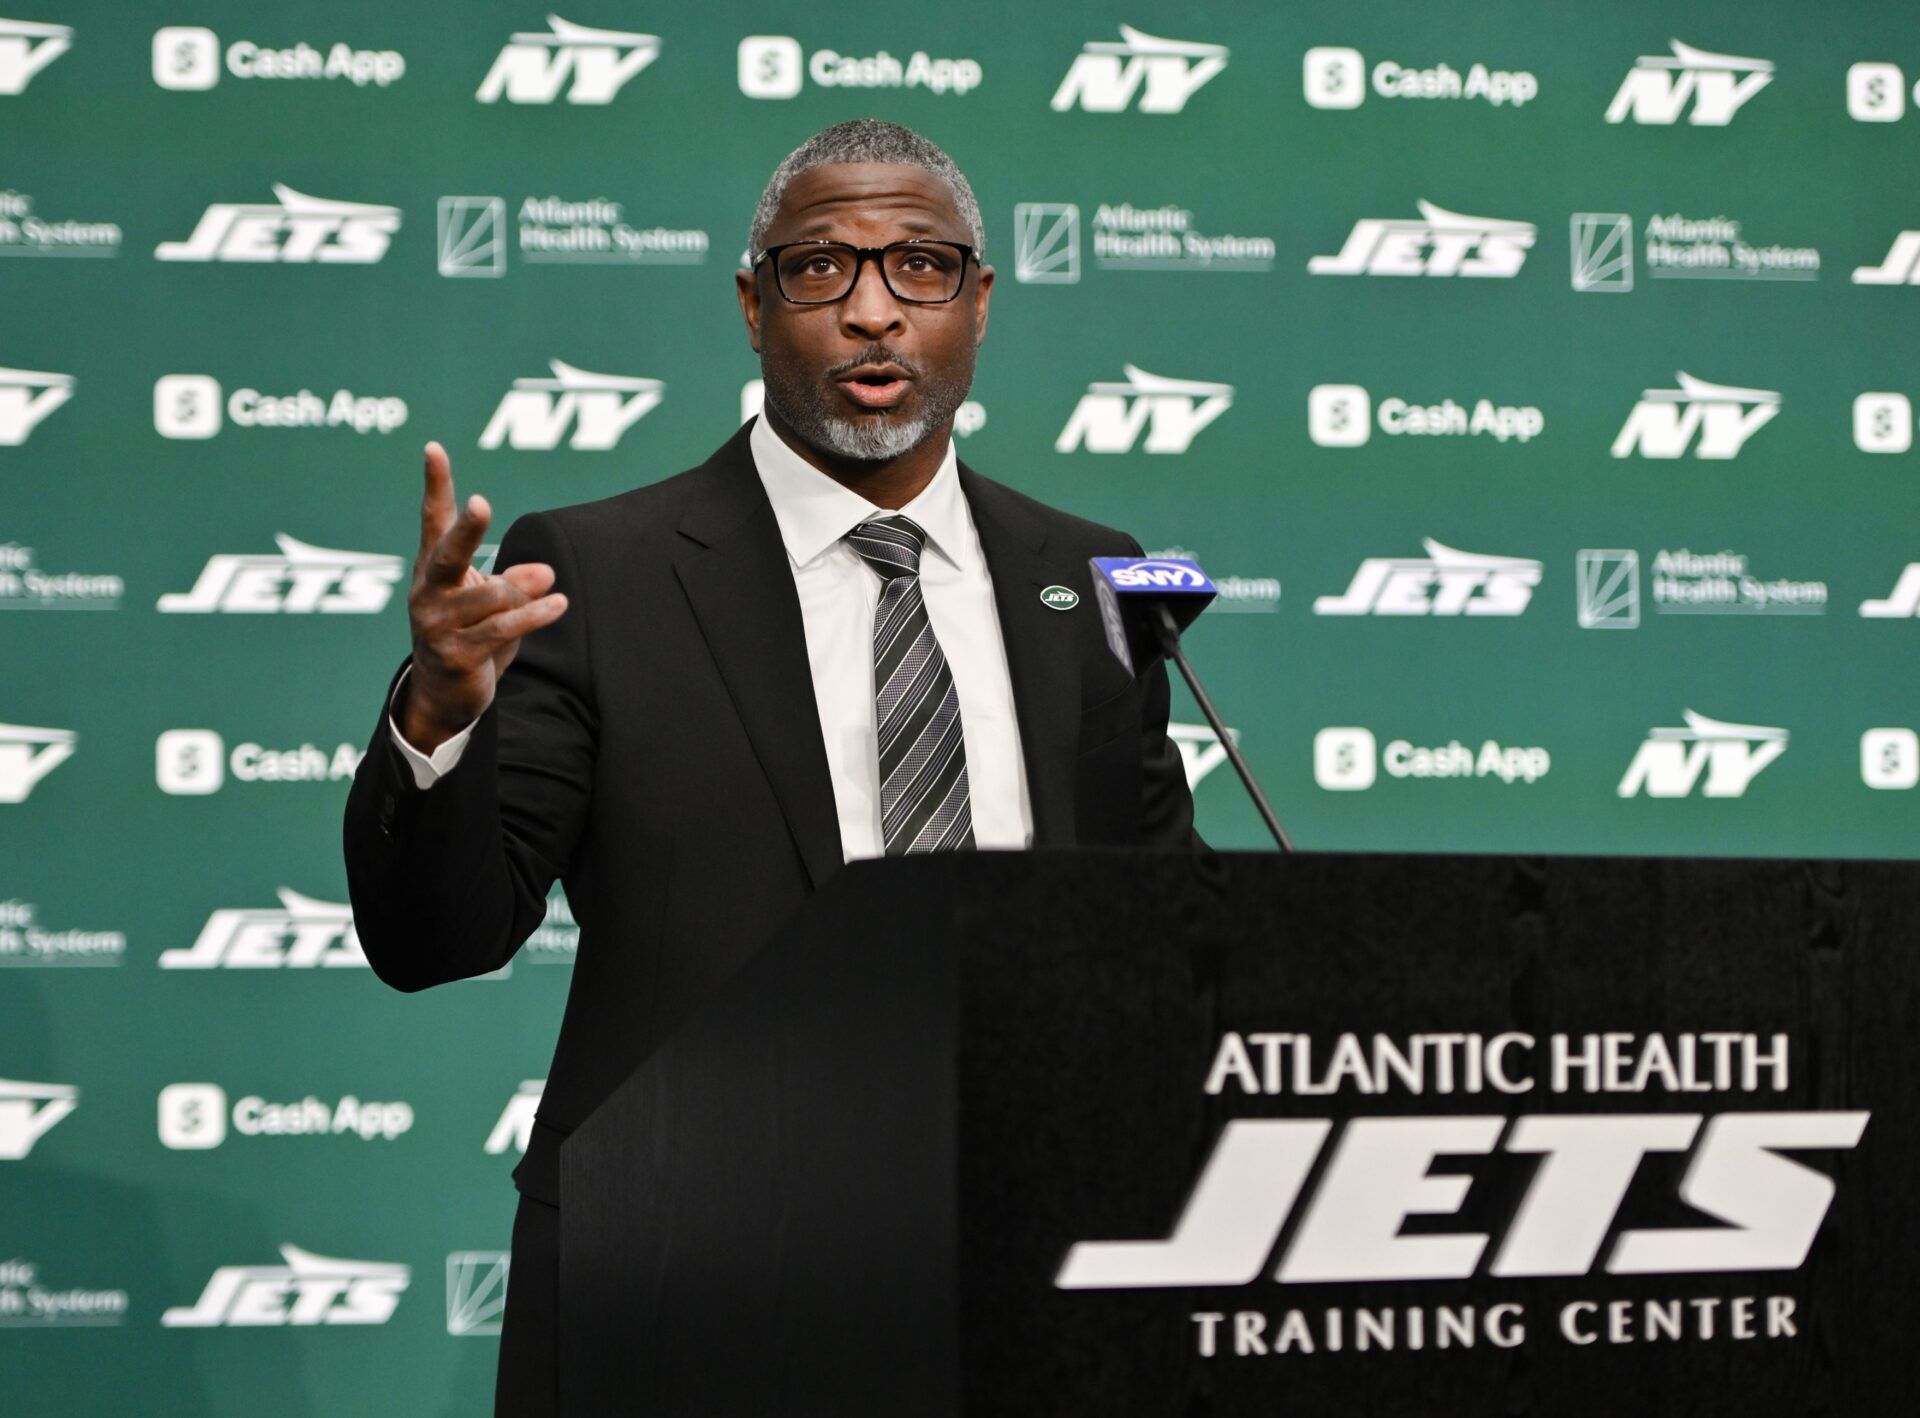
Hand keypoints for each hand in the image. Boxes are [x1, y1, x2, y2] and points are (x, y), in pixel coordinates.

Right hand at [400, 441, 568, 751]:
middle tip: (483, 505)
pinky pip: (504, 627)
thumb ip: (516, 582)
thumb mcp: (494, 603)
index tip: (434, 448)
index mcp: (432, 568)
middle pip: (448, 553)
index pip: (433, 519)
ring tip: (543, 602)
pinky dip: (535, 614)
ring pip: (492, 596)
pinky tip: (559, 605)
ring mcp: (437, 624)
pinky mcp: (457, 653)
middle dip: (468, 531)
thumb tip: (547, 574)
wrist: (444, 697)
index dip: (435, 484)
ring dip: (521, 598)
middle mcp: (428, 591)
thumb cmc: (469, 635)